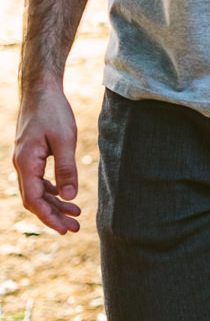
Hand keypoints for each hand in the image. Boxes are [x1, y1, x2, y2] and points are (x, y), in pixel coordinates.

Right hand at [13, 85, 81, 233]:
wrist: (40, 90)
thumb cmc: (52, 112)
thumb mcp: (64, 140)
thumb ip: (66, 169)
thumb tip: (69, 197)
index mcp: (26, 163)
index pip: (33, 200)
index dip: (48, 217)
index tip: (64, 229)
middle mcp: (21, 165)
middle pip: (35, 199)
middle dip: (54, 216)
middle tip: (75, 229)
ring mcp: (25, 160)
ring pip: (38, 190)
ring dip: (55, 204)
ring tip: (76, 215)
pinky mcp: (32, 155)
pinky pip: (39, 180)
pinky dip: (53, 190)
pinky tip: (66, 196)